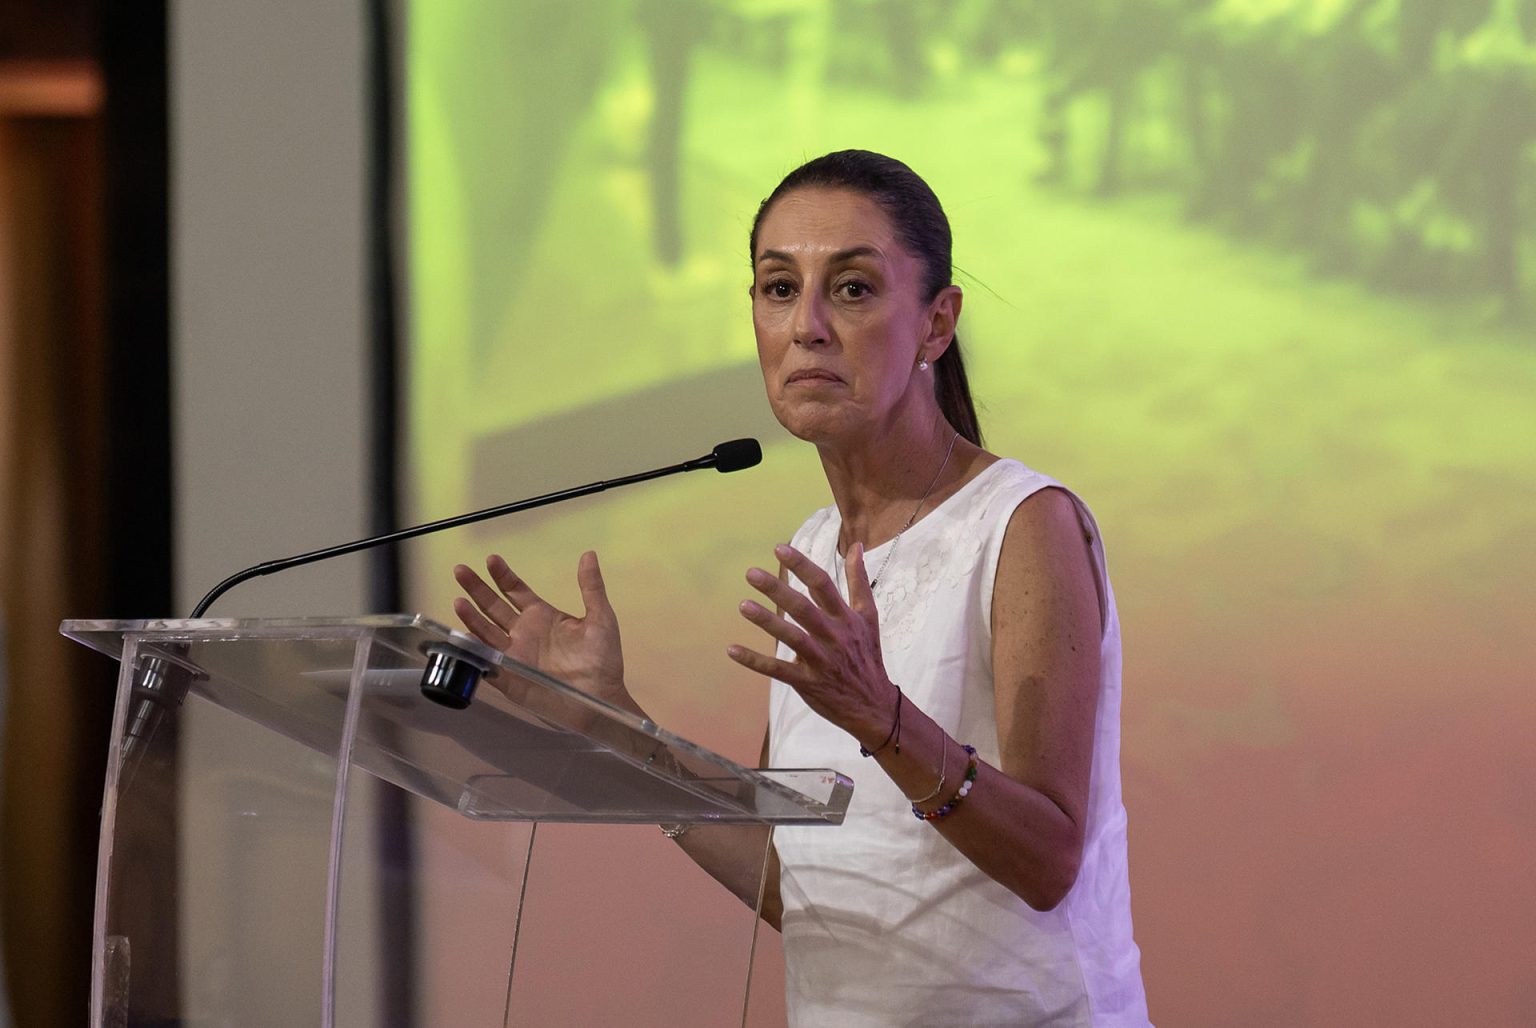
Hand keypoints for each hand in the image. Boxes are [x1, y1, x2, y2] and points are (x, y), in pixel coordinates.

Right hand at [453, 551, 630, 712]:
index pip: (516, 592)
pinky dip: (474, 652)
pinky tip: (463, 639)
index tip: (491, 559)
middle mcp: (524, 633)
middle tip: (460, 570)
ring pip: (486, 632)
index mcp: (542, 617)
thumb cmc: (602, 659)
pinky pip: (486, 663)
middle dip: (477, 589)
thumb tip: (588, 555)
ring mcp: (515, 655)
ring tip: (458, 601)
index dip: (503, 576)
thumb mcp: (600, 618)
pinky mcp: (509, 678)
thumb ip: (591, 587)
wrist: (600, 699)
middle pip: (493, 607)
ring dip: (471, 617)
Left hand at [727, 542, 896, 747]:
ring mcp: (821, 660)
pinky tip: (732, 649)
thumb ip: (859, 580)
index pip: (823, 585)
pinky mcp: (808, 682)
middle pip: (803, 609)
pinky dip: (755, 661)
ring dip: (767, 621)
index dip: (802, 566)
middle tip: (751, 573)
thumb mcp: (868, 616)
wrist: (874, 705)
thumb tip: (856, 545)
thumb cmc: (867, 654)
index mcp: (846, 618)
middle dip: (777, 590)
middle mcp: (834, 636)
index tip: (779, 549)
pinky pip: (778, 670)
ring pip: (792, 638)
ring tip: (742, 605)